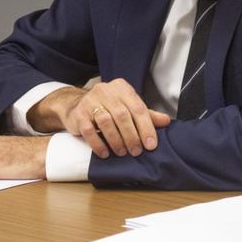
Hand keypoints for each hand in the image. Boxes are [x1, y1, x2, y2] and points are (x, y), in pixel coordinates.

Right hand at [31, 79, 170, 157]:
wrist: (75, 105)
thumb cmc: (107, 107)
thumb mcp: (127, 107)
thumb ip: (146, 114)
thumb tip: (166, 121)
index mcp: (122, 88)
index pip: (138, 107)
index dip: (146, 127)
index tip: (151, 145)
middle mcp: (105, 91)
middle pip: (122, 115)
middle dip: (131, 136)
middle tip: (136, 151)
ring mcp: (90, 101)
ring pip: (106, 122)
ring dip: (116, 140)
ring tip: (122, 152)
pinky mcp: (78, 114)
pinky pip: (89, 130)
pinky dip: (98, 144)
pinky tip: (105, 153)